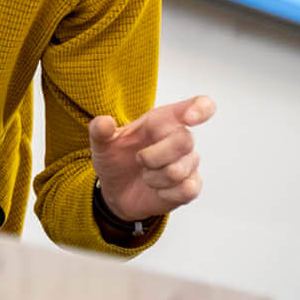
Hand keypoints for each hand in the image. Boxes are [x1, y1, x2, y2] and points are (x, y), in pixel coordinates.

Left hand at [89, 95, 215, 221]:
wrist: (116, 190)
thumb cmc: (116, 159)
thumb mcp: (102, 144)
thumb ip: (100, 130)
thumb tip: (104, 122)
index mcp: (163, 121)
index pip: (197, 106)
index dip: (200, 108)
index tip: (190, 117)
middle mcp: (181, 139)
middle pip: (184, 141)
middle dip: (152, 156)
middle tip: (139, 160)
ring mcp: (189, 163)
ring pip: (178, 170)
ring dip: (153, 178)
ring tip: (145, 175)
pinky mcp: (192, 186)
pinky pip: (186, 190)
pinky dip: (164, 193)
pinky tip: (156, 189)